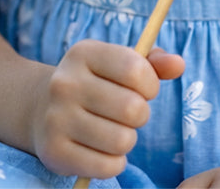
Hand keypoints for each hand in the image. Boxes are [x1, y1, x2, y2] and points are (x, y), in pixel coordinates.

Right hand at [30, 40, 183, 179]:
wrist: (41, 108)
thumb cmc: (95, 82)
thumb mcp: (118, 62)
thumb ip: (153, 62)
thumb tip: (178, 64)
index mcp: (83, 53)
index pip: (135, 69)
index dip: (150, 84)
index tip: (144, 89)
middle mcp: (65, 82)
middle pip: (132, 109)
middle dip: (141, 115)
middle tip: (128, 114)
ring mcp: (56, 118)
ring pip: (122, 141)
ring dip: (128, 139)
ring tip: (115, 130)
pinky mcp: (54, 151)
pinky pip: (107, 167)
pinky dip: (115, 163)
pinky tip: (104, 150)